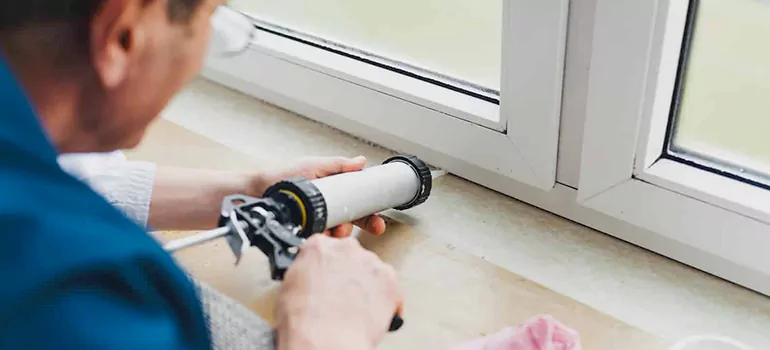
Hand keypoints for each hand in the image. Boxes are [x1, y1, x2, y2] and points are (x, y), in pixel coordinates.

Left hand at [249, 156, 386, 236]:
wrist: (255, 193)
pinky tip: (319, 234)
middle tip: (374, 228)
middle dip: (363, 225)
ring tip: (333, 228)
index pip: (358, 203)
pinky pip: (320, 240)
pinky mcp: (305, 232)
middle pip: (353, 220)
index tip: (379, 220)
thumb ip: (337, 165)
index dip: (370, 213)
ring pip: (338, 233)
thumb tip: (360, 161)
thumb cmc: (280, 177)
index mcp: (332, 192)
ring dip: (340, 232)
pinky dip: (322, 238)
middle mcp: (327, 208)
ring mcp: (317, 221)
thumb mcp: (312, 166)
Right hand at [275, 235, 402, 349]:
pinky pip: (391, 290)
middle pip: (351, 256)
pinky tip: (371, 315)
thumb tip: (308, 277)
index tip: (328, 274)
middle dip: (348, 273)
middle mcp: (347, 249)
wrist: (326, 340)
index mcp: (319, 246)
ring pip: (372, 271)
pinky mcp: (390, 282)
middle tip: (341, 295)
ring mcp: (371, 264)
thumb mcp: (288, 287)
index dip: (327, 264)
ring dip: (367, 286)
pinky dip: (385, 301)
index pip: (326, 246)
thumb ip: (304, 272)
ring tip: (355, 309)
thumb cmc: (305, 321)